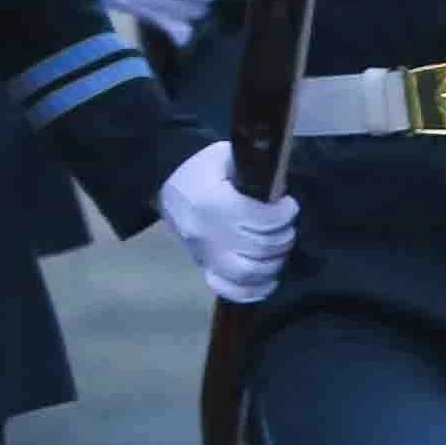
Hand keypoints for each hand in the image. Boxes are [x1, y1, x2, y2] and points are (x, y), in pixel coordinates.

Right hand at [159, 140, 296, 304]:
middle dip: (283, 235)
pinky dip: (255, 289)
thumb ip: (251, 165)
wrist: (157, 182)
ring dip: (275, 261)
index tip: (288, 204)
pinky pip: (231, 289)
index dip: (285, 214)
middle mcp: (209, 234)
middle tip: (284, 224)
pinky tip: (269, 277)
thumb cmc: (197, 168)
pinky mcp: (203, 266)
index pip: (262, 220)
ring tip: (277, 245)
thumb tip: (279, 184)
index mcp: (214, 204)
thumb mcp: (222, 154)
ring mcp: (205, 254)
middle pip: (261, 248)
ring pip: (251, 272)